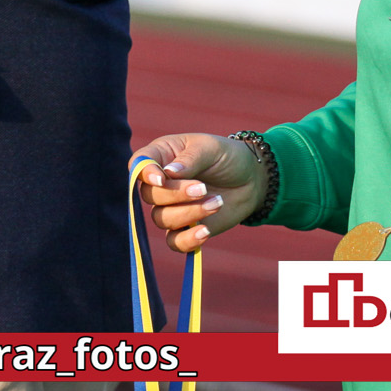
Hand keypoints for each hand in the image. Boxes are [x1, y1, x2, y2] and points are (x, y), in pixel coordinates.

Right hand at [133, 133, 266, 252]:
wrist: (252, 179)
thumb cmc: (226, 156)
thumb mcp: (210, 148)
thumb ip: (189, 158)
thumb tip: (168, 173)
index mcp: (161, 157)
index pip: (138, 164)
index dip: (145, 173)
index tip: (162, 179)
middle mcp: (161, 184)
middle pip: (149, 195)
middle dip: (176, 194)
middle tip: (203, 188)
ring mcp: (172, 207)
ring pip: (161, 219)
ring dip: (189, 214)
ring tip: (217, 203)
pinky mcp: (186, 228)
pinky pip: (175, 242)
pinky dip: (188, 239)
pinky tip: (205, 230)